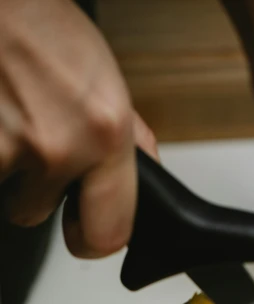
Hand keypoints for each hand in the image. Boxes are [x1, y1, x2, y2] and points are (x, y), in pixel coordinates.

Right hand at [0, 0, 157, 257]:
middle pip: (39, 216)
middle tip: (38, 144)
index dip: (94, 239)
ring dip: (10, 171)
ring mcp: (8, 146)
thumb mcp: (107, 81)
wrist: (0, 1)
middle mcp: (58, 145)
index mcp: (105, 134)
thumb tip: (147, 180)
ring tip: (14, 119)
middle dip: (38, 191)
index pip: (108, 235)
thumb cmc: (44, 28)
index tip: (86, 230)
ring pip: (6, 198)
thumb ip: (130, 141)